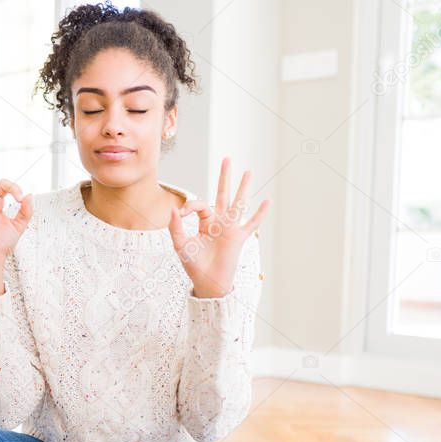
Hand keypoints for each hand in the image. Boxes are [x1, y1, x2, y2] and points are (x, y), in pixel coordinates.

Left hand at [167, 157, 269, 297]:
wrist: (208, 282)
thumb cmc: (194, 265)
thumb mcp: (181, 244)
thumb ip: (176, 226)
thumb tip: (173, 209)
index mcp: (205, 223)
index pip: (200, 205)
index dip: (189, 206)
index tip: (181, 214)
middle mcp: (219, 222)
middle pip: (223, 194)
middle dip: (224, 177)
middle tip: (227, 159)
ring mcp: (231, 228)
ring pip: (238, 203)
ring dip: (243, 188)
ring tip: (248, 171)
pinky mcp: (239, 238)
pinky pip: (251, 224)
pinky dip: (259, 214)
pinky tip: (266, 201)